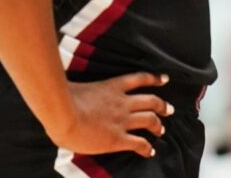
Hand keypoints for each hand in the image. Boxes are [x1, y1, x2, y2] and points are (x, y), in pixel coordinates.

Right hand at [45, 72, 173, 157]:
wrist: (63, 114)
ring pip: (150, 120)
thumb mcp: (75, 88)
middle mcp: (122, 102)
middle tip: (169, 109)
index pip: (140, 79)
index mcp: (112, 87)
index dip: (154, 79)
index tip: (164, 80)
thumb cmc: (61, 100)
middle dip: (162, 105)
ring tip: (161, 130)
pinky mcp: (118, 139)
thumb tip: (71, 92)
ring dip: (158, 125)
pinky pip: (139, 143)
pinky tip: (150, 151)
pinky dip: (147, 148)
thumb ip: (80, 90)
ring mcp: (122, 120)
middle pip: (151, 101)